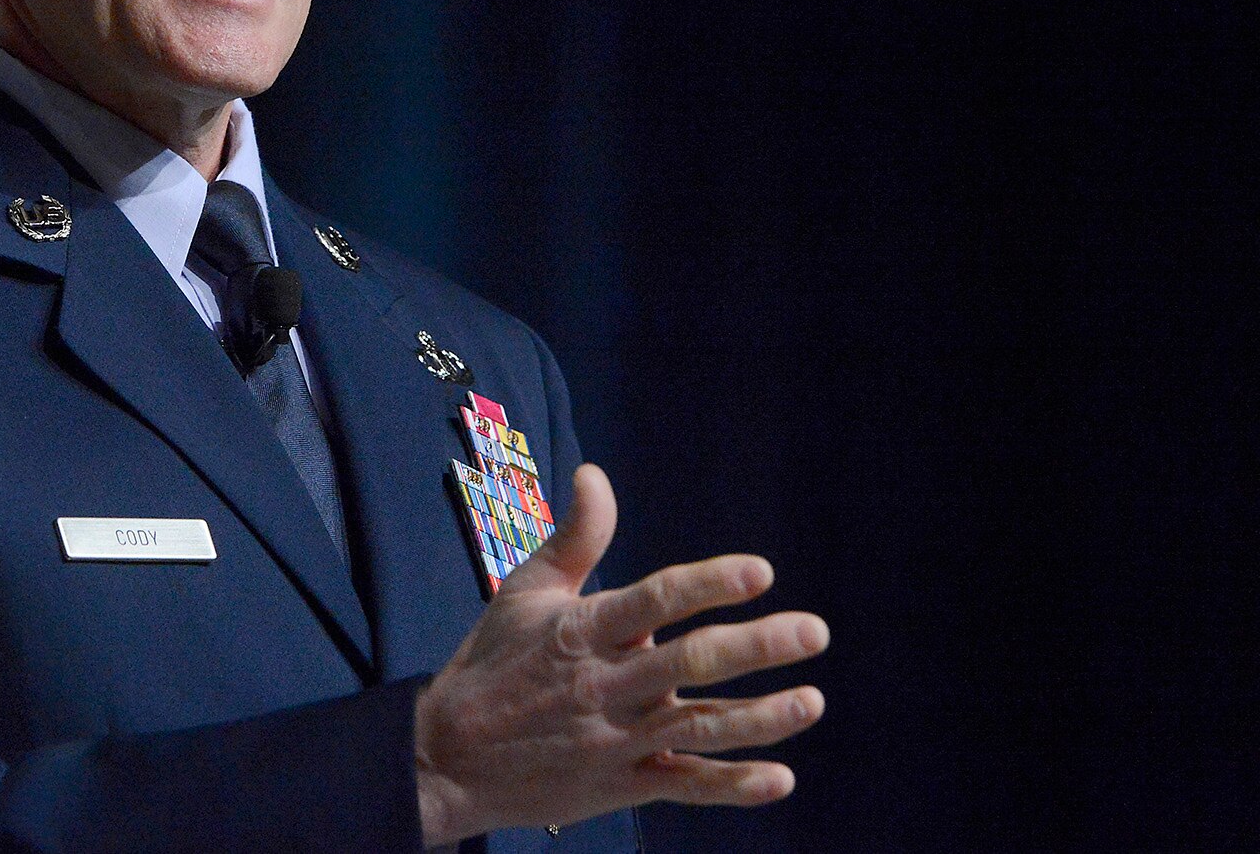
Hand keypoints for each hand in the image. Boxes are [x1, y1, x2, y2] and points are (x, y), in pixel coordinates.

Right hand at [414, 464, 827, 845]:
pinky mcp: (619, 784)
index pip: (654, 600)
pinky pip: (684, 785)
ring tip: (812, 700)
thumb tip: (594, 473)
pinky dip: (732, 787)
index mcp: (581, 631)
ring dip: (761, 718)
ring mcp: (614, 740)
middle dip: (758, 647)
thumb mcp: (524, 591)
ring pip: (699, 727)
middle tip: (813, 631)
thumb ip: (574, 537)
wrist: (446, 757)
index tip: (760, 571)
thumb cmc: (491, 662)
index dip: (708, 584)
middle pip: (691, 663)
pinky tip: (780, 779)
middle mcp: (603, 685)